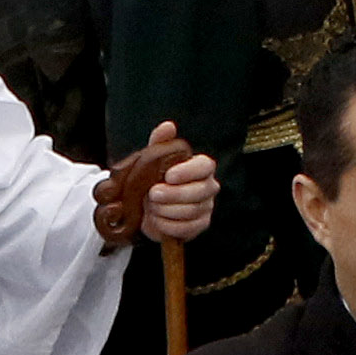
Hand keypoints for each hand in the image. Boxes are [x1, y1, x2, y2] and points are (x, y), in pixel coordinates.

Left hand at [99, 120, 220, 247]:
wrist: (146, 208)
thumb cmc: (154, 180)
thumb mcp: (152, 159)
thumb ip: (160, 142)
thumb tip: (168, 126)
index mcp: (201, 167)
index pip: (205, 166)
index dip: (188, 171)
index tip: (168, 175)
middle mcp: (208, 186)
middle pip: (200, 191)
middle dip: (173, 195)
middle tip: (152, 194)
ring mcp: (206, 207)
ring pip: (192, 211)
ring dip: (167, 210)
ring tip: (151, 207)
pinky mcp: (199, 225)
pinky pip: (188, 228)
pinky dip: (168, 225)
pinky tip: (157, 219)